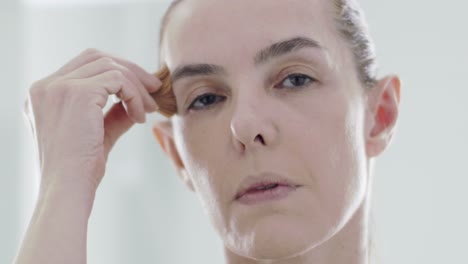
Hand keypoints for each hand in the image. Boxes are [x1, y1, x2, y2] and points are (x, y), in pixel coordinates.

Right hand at [23, 48, 161, 190]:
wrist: (68, 190)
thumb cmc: (79, 170)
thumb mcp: (96, 134)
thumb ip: (112, 115)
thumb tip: (135, 102)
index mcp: (43, 95)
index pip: (84, 66)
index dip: (116, 71)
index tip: (140, 90)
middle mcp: (45, 86)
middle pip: (97, 57)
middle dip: (130, 70)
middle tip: (154, 89)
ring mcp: (58, 87)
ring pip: (110, 66)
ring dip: (136, 86)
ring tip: (148, 110)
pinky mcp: (76, 93)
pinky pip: (118, 80)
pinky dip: (134, 95)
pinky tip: (139, 118)